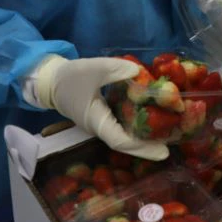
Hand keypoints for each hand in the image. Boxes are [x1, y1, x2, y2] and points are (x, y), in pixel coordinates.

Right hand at [30, 55, 169, 159]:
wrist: (52, 81)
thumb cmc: (70, 77)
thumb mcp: (92, 68)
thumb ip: (115, 69)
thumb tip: (139, 71)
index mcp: (96, 121)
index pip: (120, 140)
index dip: (142, 148)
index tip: (162, 152)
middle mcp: (100, 127)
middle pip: (126, 142)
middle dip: (147, 147)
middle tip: (170, 149)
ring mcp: (102, 123)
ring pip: (124, 134)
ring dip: (143, 137)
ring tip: (167, 135)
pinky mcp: (104, 116)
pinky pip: (122, 124)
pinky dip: (137, 124)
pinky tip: (152, 118)